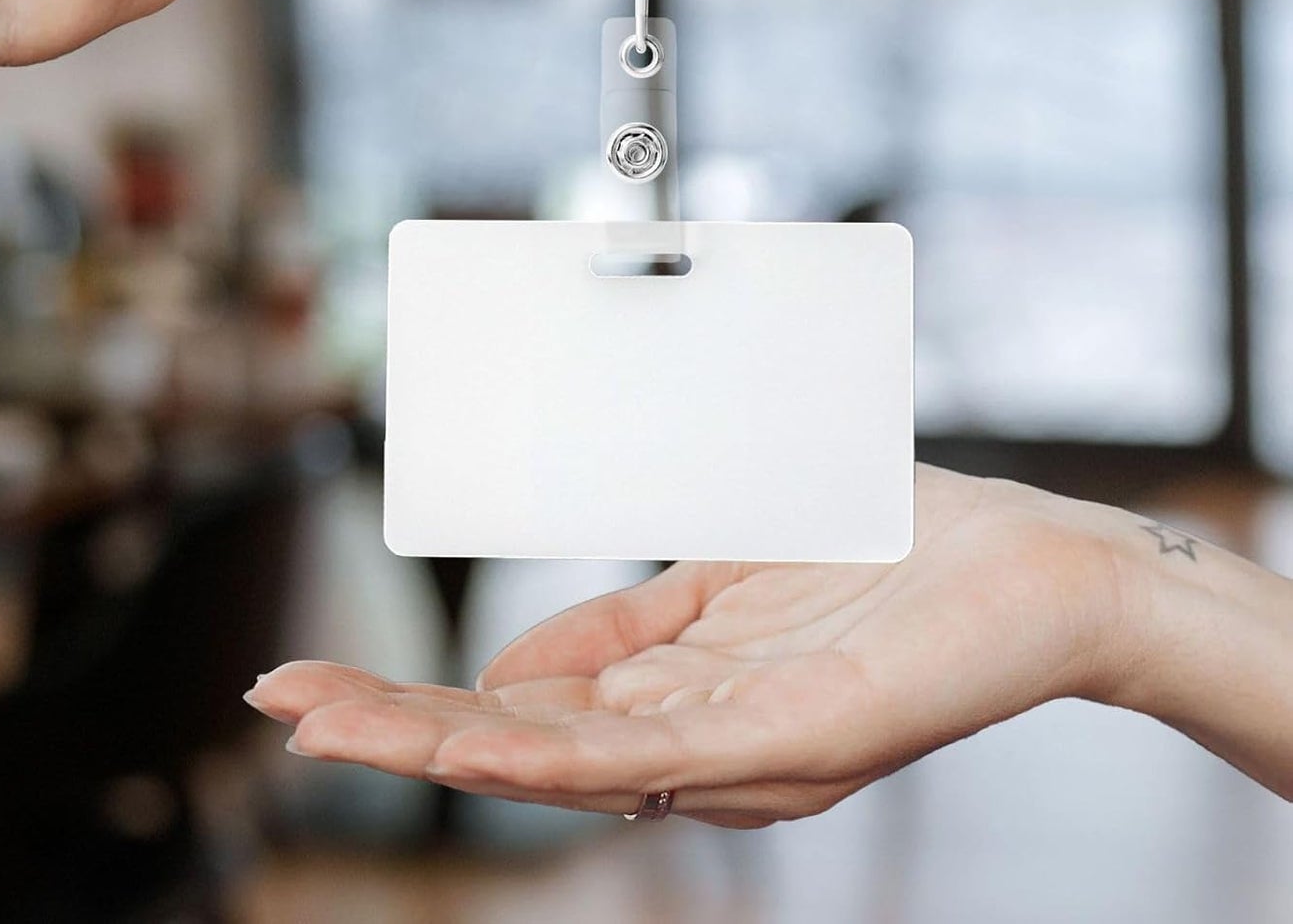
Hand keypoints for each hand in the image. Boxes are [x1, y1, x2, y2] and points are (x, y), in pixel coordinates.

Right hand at [247, 465, 1292, 822]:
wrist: (1032, 560)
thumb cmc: (887, 553)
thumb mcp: (726, 575)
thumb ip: (629, 618)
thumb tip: (512, 660)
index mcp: (673, 694)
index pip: (522, 710)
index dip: (418, 701)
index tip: (320, 681)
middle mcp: (694, 741)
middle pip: (519, 747)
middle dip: (393, 730)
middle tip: (283, 706)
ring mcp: (738, 750)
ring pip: (561, 762)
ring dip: (435, 743)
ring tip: (326, 722)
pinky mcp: (792, 740)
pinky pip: (651, 755)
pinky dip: (547, 750)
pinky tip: (464, 738)